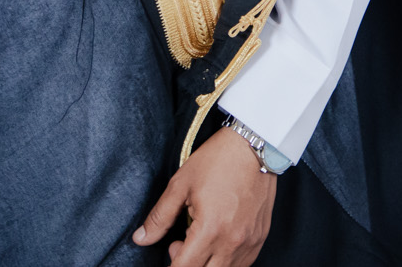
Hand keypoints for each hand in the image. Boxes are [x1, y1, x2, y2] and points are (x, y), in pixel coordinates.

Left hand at [132, 129, 276, 265]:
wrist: (254, 146)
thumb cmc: (218, 161)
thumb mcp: (181, 184)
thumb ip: (160, 217)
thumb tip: (141, 238)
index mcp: (210, 230)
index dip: (172, 264)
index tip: (169, 249)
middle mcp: (232, 242)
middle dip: (188, 265)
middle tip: (180, 243)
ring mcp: (250, 242)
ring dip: (208, 264)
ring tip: (199, 238)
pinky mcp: (260, 238)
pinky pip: (242, 264)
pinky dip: (226, 260)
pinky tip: (217, 240)